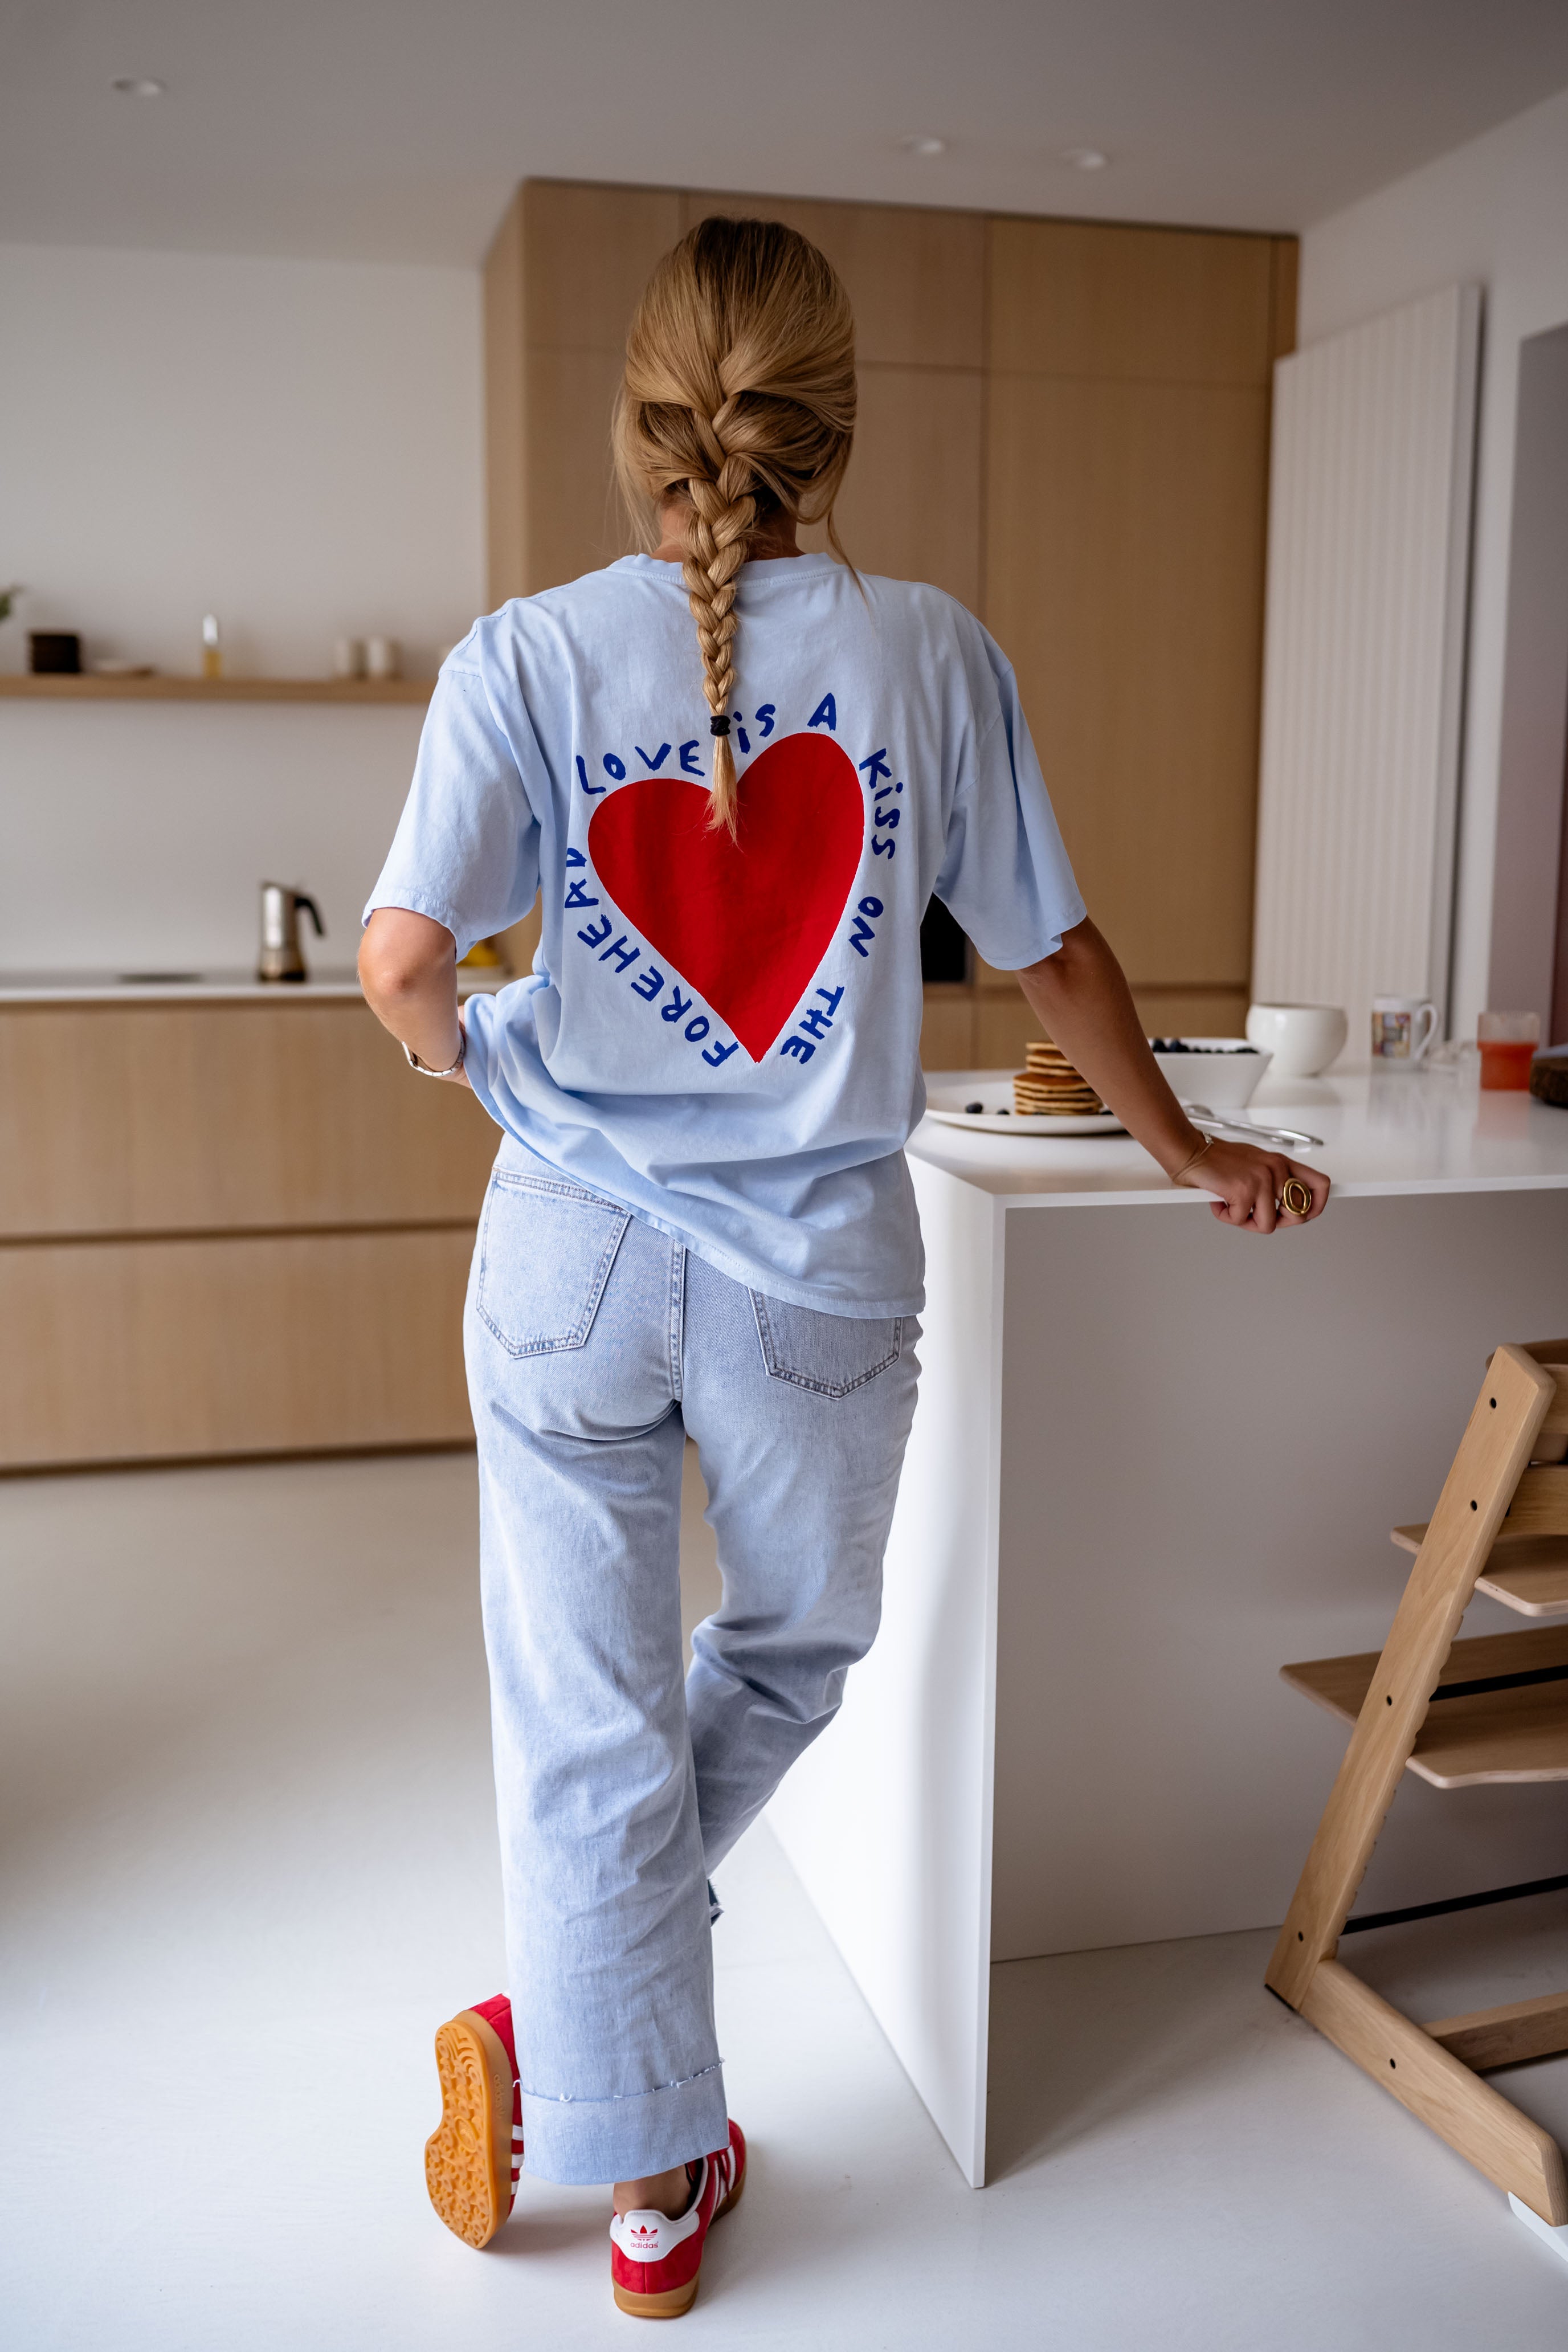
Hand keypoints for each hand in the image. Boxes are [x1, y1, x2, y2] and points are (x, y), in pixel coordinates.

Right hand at [1172, 1135, 1329, 1231]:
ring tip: (1232, 1206)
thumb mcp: (1255, 1163)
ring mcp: (1262, 1181)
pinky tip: (1219, 1201)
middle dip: (1275, 1222)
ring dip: (1246, 1221)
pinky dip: (1226, 1216)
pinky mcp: (1244, 1191)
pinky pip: (1241, 1221)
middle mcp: (1276, 1170)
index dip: (1318, 1206)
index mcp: (1281, 1163)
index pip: (1320, 1185)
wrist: (1191, 1151)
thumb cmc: (1217, 1160)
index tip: (1306, 1215)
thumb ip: (1273, 1180)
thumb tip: (1284, 1207)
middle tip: (1254, 1214)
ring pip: (1268, 1225)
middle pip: (1297, 1215)